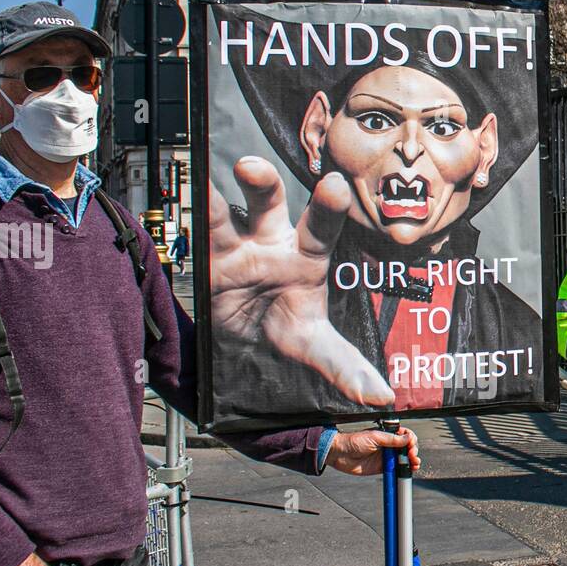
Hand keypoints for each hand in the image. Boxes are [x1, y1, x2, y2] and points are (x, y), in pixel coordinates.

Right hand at [208, 158, 393, 406]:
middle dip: (262, 183)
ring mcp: (238, 244)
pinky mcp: (208, 257)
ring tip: (210, 174)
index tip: (334, 185)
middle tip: (252, 168)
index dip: (326, 208)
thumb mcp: (313, 346)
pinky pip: (198, 227)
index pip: (320, 230)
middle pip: (269, 204)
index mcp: (306, 258)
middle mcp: (272, 240)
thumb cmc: (283, 326)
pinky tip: (184, 183)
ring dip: (214, 194)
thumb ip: (345, 366)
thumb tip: (381, 397)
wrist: (242, 339)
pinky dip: (192, 207)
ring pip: (226, 210)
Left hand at [325, 427, 420, 475]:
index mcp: (386, 434)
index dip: (410, 439)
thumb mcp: (374, 437)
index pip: (404, 435)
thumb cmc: (353, 441)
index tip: (411, 444)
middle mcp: (387, 445)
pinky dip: (405, 469)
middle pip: (407, 447)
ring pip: (404, 458)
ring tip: (414, 463)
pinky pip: (396, 469)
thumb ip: (392, 439)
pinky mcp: (382, 468)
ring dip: (412, 460)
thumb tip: (408, 438)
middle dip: (413, 450)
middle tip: (411, 454)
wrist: (339, 454)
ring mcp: (385, 457)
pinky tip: (410, 469)